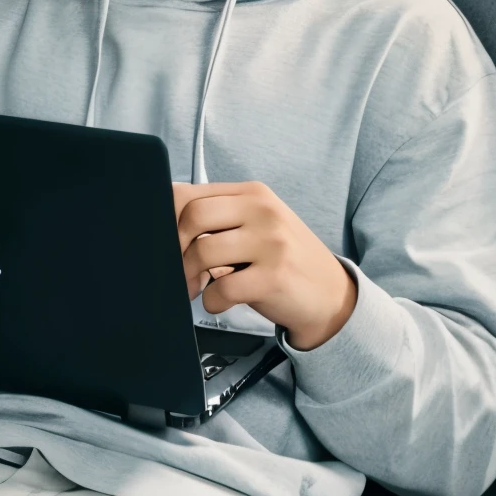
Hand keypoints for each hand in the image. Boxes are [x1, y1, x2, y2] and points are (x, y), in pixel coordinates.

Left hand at [172, 181, 356, 349]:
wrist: (331, 294)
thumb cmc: (283, 260)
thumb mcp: (257, 225)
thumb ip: (219, 217)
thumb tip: (163, 223)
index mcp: (252, 193)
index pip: (189, 194)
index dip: (167, 221)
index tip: (168, 244)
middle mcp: (263, 210)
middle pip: (192, 217)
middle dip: (175, 249)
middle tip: (179, 271)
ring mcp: (272, 242)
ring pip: (203, 251)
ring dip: (190, 278)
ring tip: (196, 289)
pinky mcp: (275, 276)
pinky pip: (222, 288)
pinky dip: (212, 301)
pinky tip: (221, 302)